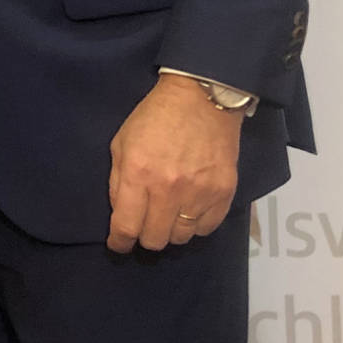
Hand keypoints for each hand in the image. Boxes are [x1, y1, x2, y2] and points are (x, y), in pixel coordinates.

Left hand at [106, 75, 242, 252]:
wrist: (201, 98)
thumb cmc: (155, 117)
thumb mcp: (121, 143)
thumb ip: (118, 182)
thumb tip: (121, 214)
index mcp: (138, 174)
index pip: (126, 227)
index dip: (119, 242)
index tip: (118, 244)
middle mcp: (169, 189)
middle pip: (155, 240)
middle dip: (144, 237)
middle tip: (145, 225)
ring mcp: (199, 193)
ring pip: (181, 237)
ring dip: (171, 231)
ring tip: (168, 215)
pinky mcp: (224, 192)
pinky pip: (207, 228)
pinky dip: (196, 225)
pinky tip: (190, 210)